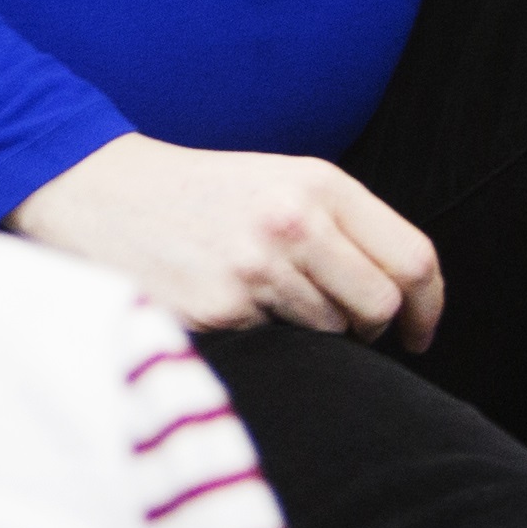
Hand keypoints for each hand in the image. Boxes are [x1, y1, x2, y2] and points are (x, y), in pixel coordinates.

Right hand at [12, 133, 440, 347]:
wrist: (98, 192)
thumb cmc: (196, 194)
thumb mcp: (276, 181)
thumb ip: (340, 224)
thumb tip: (403, 297)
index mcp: (318, 183)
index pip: (413, 258)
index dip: (428, 306)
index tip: (418, 333)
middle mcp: (295, 220)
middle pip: (381, 304)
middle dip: (373, 329)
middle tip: (349, 331)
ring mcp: (258, 267)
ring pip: (330, 331)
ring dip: (312, 332)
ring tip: (264, 299)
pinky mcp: (221, 309)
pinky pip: (276, 346)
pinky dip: (262, 337)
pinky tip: (226, 306)